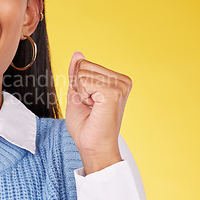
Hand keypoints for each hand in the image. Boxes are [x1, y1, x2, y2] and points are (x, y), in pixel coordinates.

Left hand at [66, 52, 132, 174]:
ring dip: (81, 93)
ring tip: (93, 108)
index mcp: (117, 80)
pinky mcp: (114, 92)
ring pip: (83, 73)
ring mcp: (120, 86)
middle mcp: (122, 81)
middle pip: (83, 65)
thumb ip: (77, 73)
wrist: (92, 146)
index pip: (85, 63)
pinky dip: (83, 96)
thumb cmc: (86, 125)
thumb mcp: (78, 93)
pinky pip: (84, 81)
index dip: (78, 83)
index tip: (89, 101)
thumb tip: (78, 54)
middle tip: (90, 106)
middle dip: (79, 87)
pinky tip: (94, 108)